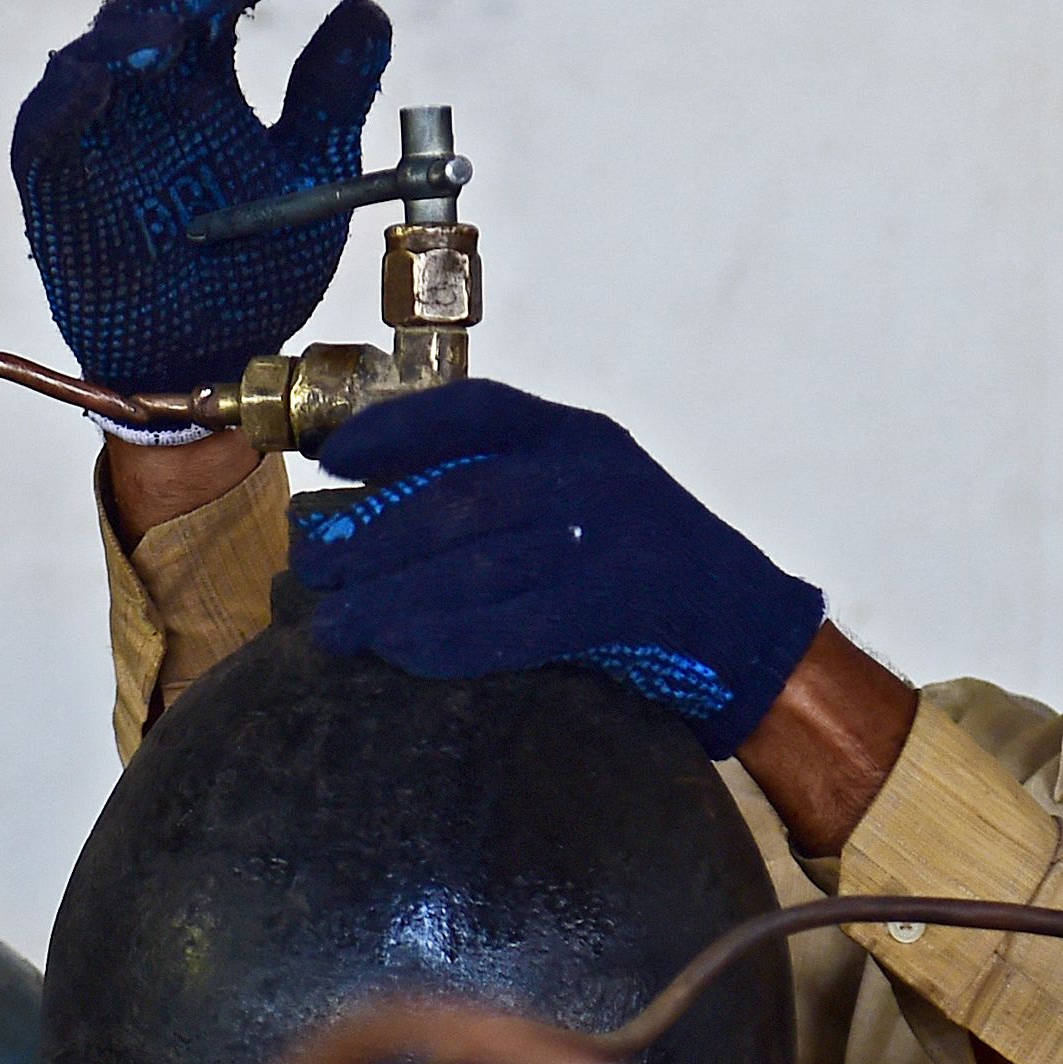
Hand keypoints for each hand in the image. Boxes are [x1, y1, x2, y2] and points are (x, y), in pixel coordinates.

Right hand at [12, 0, 391, 398]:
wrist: (214, 362)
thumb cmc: (256, 270)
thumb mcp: (311, 174)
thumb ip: (332, 96)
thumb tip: (368, 8)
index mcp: (203, 86)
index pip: (210, 3)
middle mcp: (146, 100)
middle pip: (149, 15)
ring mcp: (96, 139)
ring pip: (92, 59)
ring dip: (127, 38)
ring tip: (171, 40)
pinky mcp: (55, 187)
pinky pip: (42, 131)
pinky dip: (64, 101)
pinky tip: (96, 83)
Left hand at [288, 381, 824, 757]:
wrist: (750, 621)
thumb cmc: (652, 560)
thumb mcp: (592, 488)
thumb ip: (512, 485)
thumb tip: (389, 513)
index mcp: (576, 434)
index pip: (471, 411)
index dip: (393, 431)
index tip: (334, 461)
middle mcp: (588, 475)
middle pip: (456, 498)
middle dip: (373, 538)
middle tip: (313, 569)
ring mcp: (603, 539)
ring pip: (472, 563)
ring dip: (390, 599)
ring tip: (334, 627)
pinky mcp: (612, 604)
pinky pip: (511, 624)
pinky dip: (448, 640)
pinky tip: (400, 652)